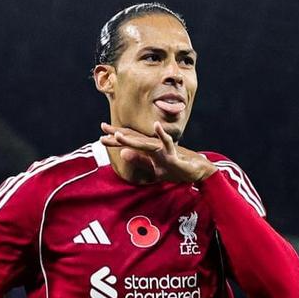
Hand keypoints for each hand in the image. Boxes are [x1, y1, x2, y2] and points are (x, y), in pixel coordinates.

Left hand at [100, 122, 216, 182]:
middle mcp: (154, 147)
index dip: (116, 139)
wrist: (197, 171)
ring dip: (132, 139)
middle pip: (134, 139)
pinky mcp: (174, 155)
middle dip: (118, 134)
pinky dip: (162, 135)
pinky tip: (156, 126)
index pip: (130, 142)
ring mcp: (163, 150)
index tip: (101, 135)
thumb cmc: (176, 168)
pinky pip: (168, 144)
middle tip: (102, 127)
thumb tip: (122, 154)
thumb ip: (140, 161)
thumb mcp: (154, 168)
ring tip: (118, 135)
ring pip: (145, 143)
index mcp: (149, 150)